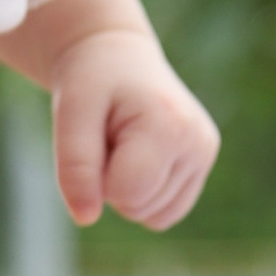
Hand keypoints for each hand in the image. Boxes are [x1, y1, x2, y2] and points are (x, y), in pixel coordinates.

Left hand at [51, 23, 219, 230]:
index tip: (98, 136)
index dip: (97, 176)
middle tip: (109, 136)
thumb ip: (75, 166)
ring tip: (124, 142)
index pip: (127, 194)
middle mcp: (198, 142)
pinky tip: (139, 156)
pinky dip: (144, 195)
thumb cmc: (91, 83)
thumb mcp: (70, 114)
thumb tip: (86, 219)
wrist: (117, 57)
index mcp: (170, 126)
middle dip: (111, 182)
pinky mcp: (203, 162)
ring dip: (127, 188)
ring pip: (153, 216)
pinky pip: (164, 213)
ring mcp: (205, 154)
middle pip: (138, 207)